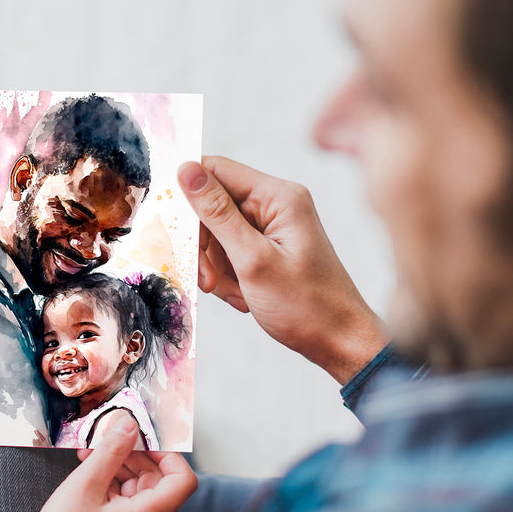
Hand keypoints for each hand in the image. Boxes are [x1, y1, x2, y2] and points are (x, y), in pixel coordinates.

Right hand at [10, 416, 196, 511]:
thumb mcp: (84, 486)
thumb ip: (110, 452)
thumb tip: (129, 425)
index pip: (182, 480)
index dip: (167, 454)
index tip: (142, 439)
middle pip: (158, 479)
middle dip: (134, 455)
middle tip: (108, 439)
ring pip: (138, 487)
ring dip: (118, 466)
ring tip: (90, 454)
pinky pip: (123, 499)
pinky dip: (109, 482)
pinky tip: (88, 471)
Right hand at [178, 156, 386, 383]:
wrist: (339, 341)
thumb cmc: (307, 304)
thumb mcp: (253, 259)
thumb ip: (217, 213)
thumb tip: (186, 171)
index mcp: (278, 196)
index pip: (216, 170)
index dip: (188, 193)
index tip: (173, 226)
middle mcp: (275, 204)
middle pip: (211, 205)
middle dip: (203, 243)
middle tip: (208, 278)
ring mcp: (272, 226)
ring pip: (216, 233)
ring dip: (214, 265)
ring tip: (232, 291)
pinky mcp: (267, 247)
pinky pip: (228, 251)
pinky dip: (226, 275)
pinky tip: (242, 294)